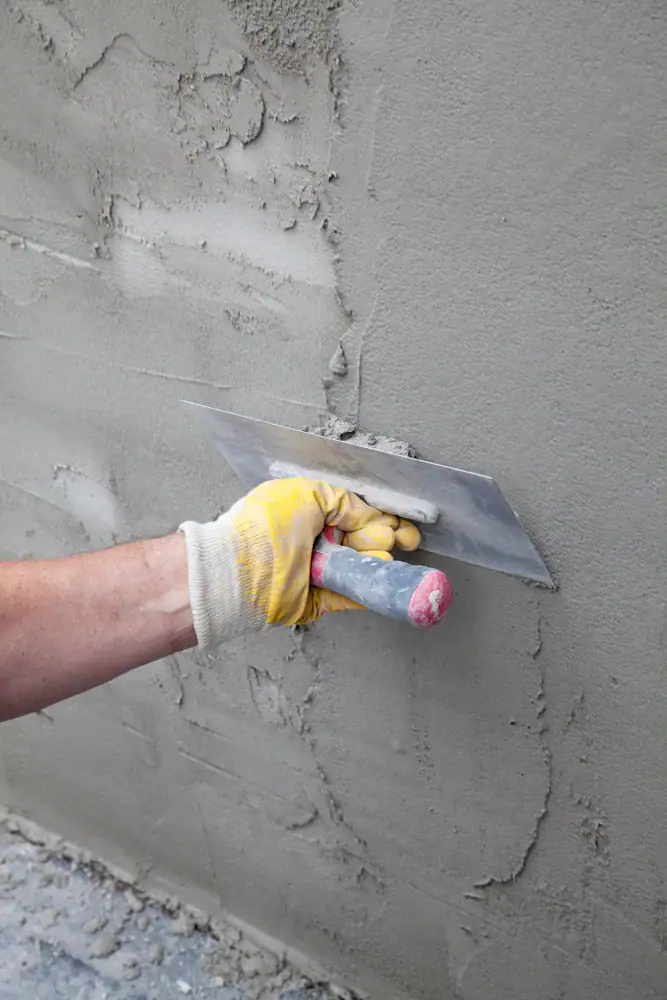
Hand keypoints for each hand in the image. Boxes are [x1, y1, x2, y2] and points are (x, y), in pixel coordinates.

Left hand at [180, 478, 420, 647]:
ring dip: (379, 563)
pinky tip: (386, 581)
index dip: (382, 521)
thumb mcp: (309, 493)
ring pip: (361, 569)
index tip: (401, 527)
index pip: (355, 516)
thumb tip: (371, 518)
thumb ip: (345, 501)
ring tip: (384, 559)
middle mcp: (315, 542)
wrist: (244, 570)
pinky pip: (351, 596)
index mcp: (309, 514)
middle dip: (386, 540)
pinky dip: (370, 590)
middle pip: (364, 542)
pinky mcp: (319, 601)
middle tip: (402, 541)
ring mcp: (318, 573)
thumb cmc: (267, 527)